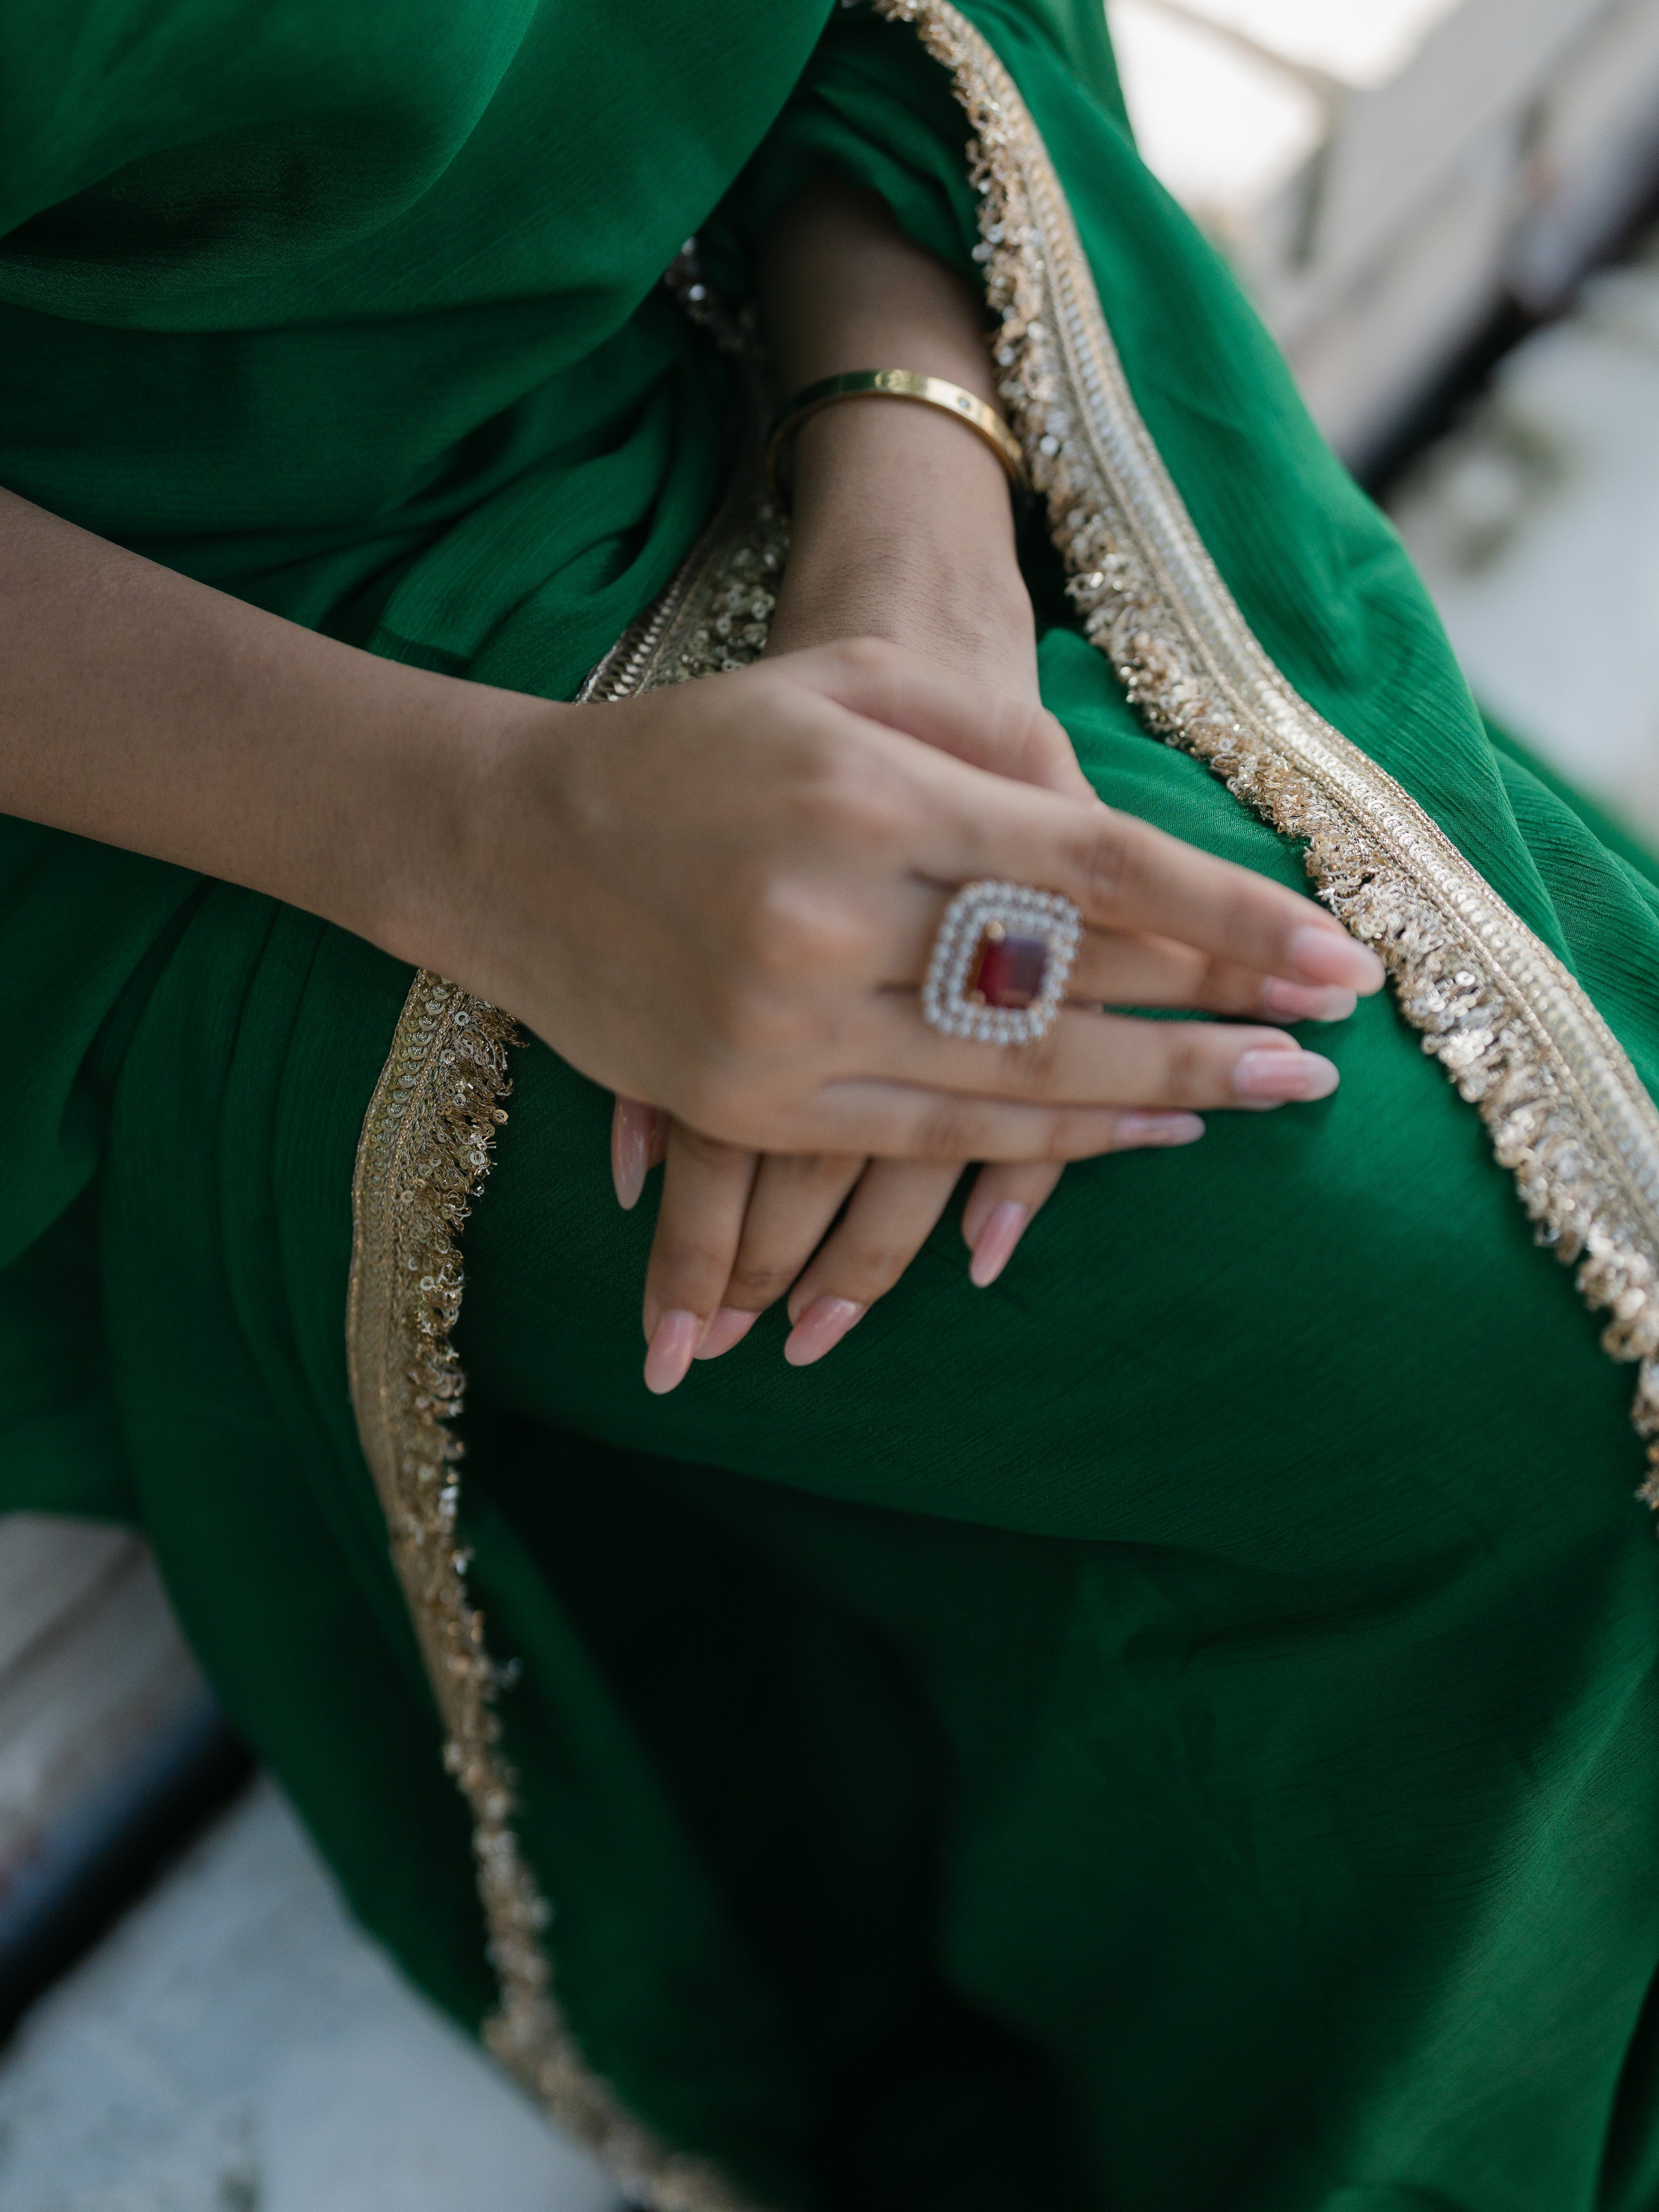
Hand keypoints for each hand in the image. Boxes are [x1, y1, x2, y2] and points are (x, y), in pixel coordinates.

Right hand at [603, 649, 1372, 1391]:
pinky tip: (1135, 1130)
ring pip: (1010, 1077)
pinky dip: (1042, 1143)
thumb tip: (1129, 828)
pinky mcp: (752, 1098)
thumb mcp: (839, 686)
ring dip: (1155, 1091)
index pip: (1090, 867)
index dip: (1225, 918)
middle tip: (1332, 1044)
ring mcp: (784, 1025)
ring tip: (1264, 1097)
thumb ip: (984, 735)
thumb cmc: (700, 746)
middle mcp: (828, 916)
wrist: (512, 844)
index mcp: (865, 793)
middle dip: (1216, 1016)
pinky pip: (928, 1137)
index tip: (1333, 955)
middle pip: (1069, 985)